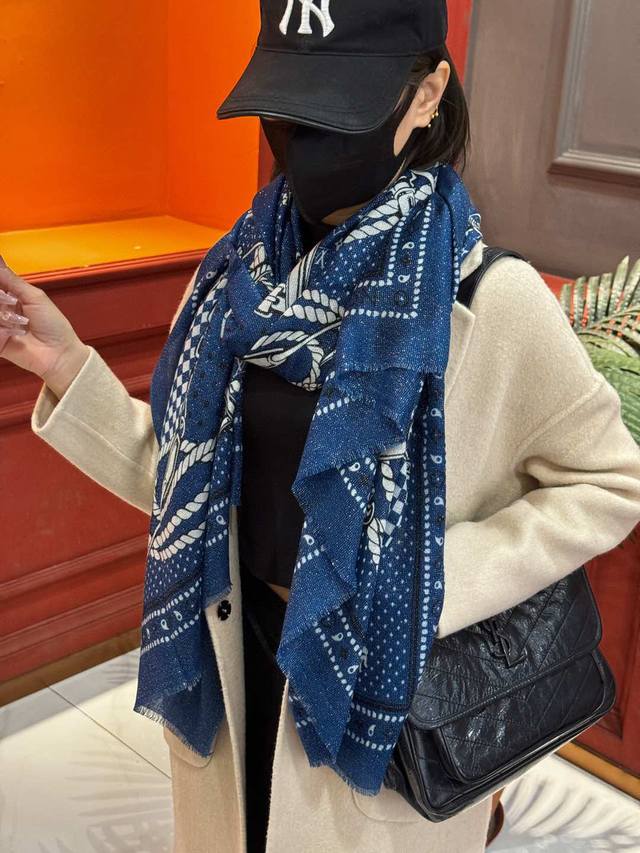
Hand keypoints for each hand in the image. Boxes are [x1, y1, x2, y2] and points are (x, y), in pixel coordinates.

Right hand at [0, 255, 89, 397]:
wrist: (59, 353)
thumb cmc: (54, 325)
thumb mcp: (35, 297)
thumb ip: (13, 281)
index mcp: (14, 296)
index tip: (0, 278)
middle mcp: (4, 309)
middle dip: (1, 298)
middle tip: (11, 303)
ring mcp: (0, 325)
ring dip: (2, 314)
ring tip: (19, 321)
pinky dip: (0, 326)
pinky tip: (9, 328)